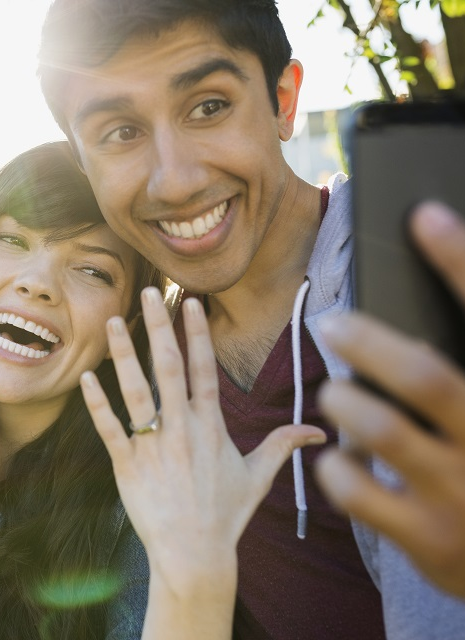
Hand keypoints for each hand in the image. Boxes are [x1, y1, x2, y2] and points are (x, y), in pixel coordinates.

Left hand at [81, 289, 324, 634]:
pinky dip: (97, 403)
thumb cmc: (226, 514)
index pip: (204, 369)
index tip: (190, 302)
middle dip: (158, 326)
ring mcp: (152, 446)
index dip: (197, 333)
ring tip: (114, 321)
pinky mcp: (127, 465)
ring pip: (135, 391)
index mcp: (211, 426)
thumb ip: (283, 445)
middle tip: (148, 292)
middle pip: (168, 368)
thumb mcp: (258, 477)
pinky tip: (87, 376)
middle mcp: (181, 429)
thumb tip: (320, 432)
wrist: (195, 554)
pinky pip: (110, 428)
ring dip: (123, 354)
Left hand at [316, 200, 464, 599]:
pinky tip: (332, 458)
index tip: (423, 215)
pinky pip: (362, 495)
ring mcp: (464, 496)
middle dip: (372, 344)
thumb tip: (427, 263)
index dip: (461, 262)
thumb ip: (458, 354)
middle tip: (332, 323)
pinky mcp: (430, 539)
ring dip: (349, 404)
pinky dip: (337, 470)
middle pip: (429, 379)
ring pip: (389, 434)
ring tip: (334, 392)